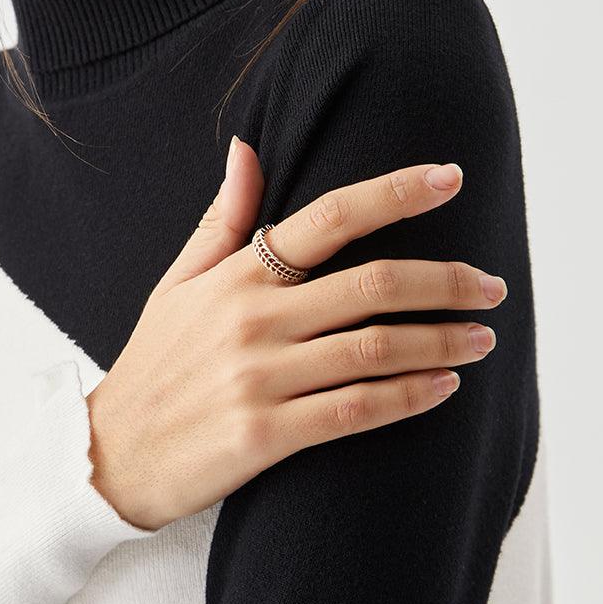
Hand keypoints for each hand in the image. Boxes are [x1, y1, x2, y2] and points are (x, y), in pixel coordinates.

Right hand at [87, 144, 505, 532]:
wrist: (108, 457)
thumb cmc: (153, 365)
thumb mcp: (176, 283)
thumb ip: (224, 218)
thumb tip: (248, 147)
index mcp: (236, 276)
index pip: (329, 217)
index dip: (396, 193)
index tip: (450, 178)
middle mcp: (252, 319)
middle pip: (373, 285)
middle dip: (447, 281)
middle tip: (493, 285)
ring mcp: (259, 378)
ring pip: (375, 349)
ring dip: (442, 341)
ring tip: (484, 338)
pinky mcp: (264, 435)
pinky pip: (356, 410)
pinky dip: (409, 398)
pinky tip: (444, 388)